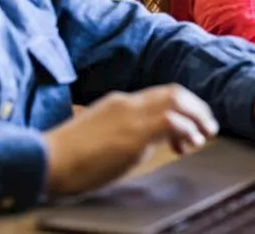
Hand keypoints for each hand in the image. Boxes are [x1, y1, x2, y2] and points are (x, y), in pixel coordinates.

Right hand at [43, 85, 218, 196]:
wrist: (46, 161)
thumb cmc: (67, 157)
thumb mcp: (101, 136)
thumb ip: (125, 132)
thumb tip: (148, 142)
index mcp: (119, 102)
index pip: (160, 94)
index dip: (182, 106)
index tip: (191, 124)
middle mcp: (128, 103)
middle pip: (174, 93)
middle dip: (197, 108)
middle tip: (208, 126)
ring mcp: (130, 116)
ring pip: (176, 102)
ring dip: (197, 117)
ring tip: (205, 134)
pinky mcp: (133, 135)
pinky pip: (171, 121)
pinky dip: (186, 129)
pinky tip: (188, 143)